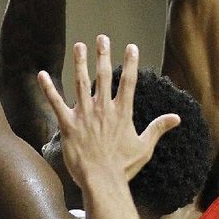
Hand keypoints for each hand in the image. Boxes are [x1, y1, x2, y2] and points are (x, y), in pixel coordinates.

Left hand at [37, 35, 179, 187]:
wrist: (102, 180)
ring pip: (81, 83)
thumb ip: (158, 128)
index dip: (130, 63)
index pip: (128, 82)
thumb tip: (176, 117)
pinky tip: (42, 74)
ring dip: (80, 63)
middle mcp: (103, 109)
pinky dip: (48, 88)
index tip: (131, 46)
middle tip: (102, 37)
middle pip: (103, 76)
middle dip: (103, 55)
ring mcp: (84, 115)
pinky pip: (56, 103)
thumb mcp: (144, 147)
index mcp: (122, 113)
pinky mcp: (68, 124)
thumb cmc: (123, 166)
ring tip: (79, 46)